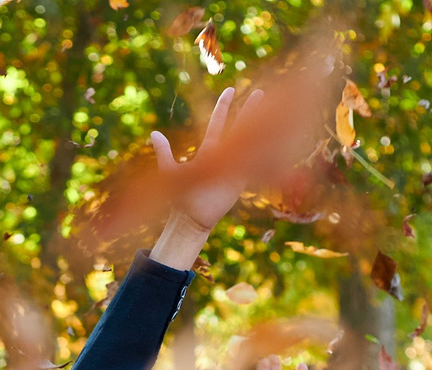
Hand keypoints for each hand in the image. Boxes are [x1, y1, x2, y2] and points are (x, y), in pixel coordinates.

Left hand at [149, 86, 265, 268]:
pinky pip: (255, 163)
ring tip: (274, 112)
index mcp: (209, 151)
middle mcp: (224, 156)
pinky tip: (276, 139)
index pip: (218, 123)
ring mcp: (234, 167)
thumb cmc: (181, 198)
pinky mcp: (240, 181)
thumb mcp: (169, 173)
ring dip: (261, 127)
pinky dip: (265, 152)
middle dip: (250, 110)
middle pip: (239, 127)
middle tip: (260, 92)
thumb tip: (155, 133)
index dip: (224, 106)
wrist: (192, 219)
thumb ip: (164, 153)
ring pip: (250, 142)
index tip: (230, 89)